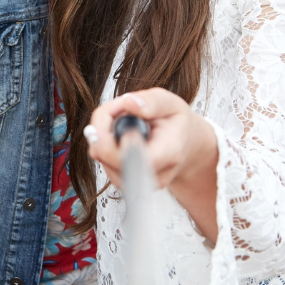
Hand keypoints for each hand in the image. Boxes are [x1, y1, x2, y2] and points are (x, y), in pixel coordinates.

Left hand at [87, 88, 220, 240]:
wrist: (182, 144)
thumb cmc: (175, 123)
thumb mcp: (171, 103)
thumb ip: (152, 101)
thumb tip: (129, 103)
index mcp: (169, 153)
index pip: (137, 159)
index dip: (114, 143)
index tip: (104, 123)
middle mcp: (153, 175)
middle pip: (111, 158)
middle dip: (104, 127)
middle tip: (119, 107)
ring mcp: (137, 183)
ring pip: (102, 156)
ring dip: (104, 133)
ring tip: (125, 119)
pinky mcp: (124, 182)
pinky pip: (101, 159)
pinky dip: (104, 142)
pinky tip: (120, 133)